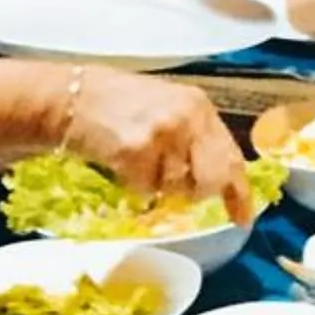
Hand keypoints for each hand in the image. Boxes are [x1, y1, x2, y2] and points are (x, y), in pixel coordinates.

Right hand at [59, 71, 253, 221]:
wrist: (71, 96)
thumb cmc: (117, 103)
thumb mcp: (167, 108)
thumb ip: (194, 137)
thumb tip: (216, 179)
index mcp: (199, 106)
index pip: (232, 156)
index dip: (238, 192)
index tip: (243, 218)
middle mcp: (188, 118)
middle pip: (210, 179)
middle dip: (195, 192)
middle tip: (174, 189)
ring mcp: (165, 134)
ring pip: (175, 188)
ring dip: (156, 186)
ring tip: (136, 159)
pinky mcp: (137, 150)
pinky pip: (145, 188)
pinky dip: (133, 185)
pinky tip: (120, 161)